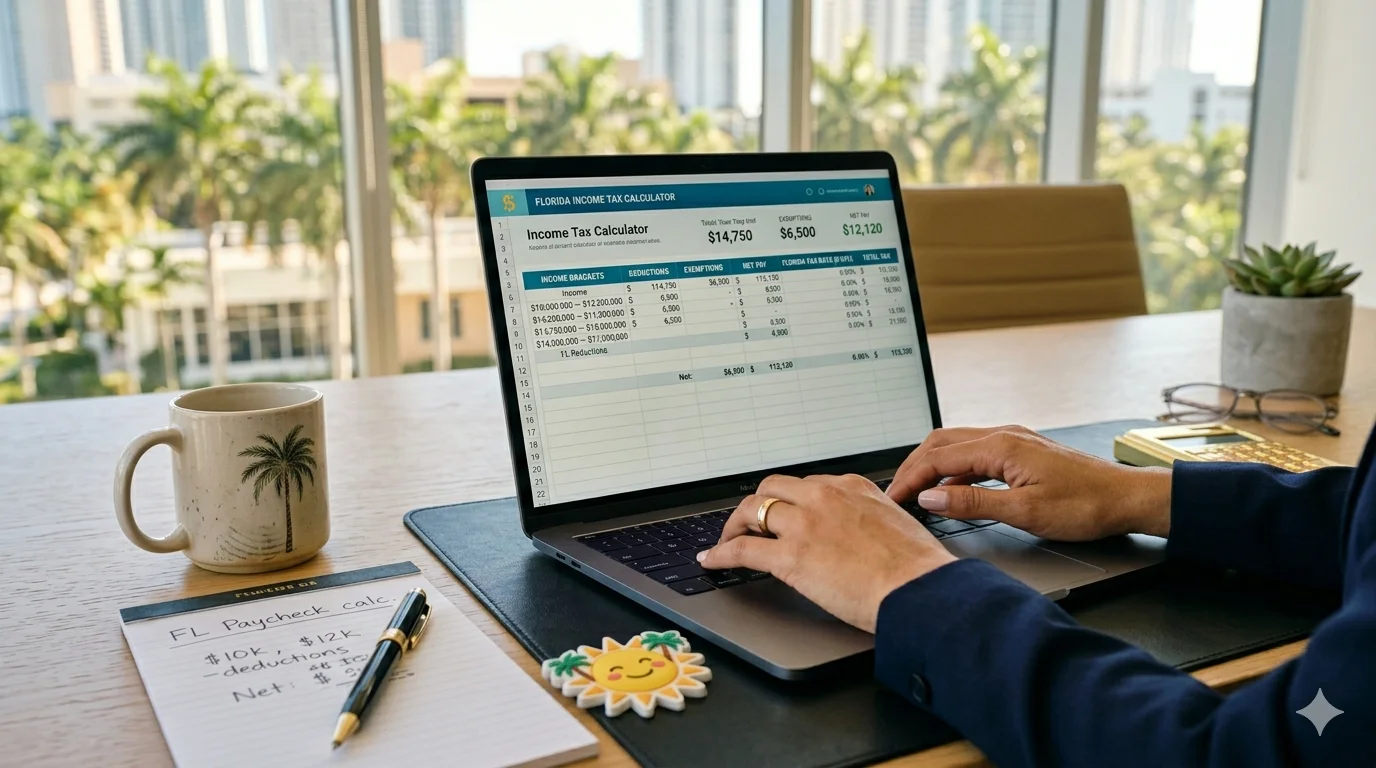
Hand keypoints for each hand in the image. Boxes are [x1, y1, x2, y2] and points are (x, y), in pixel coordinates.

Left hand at [698, 474, 956, 632]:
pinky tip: (713, 560)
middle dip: (757, 505)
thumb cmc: (918, 568)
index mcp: (852, 487)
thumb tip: (861, 534)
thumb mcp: (895, 524)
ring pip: (753, 510)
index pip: (807, 484)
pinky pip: (743, 549)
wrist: (919, 590)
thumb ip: (869, 519)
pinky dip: (722, 553)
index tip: (783, 511)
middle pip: (772, 488)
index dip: (789, 500)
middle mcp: (824, 497)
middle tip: (749, 522)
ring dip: (735, 525)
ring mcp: (804, 524)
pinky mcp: (790, 556)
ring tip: (727, 539)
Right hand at [886, 425, 1172, 540]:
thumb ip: (973, 503)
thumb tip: (931, 498)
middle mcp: (1004, 435)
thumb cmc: (1085, 506)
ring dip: (932, 465)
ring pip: (956, 444)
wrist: (1126, 498)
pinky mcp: (1021, 450)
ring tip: (916, 491)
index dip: (910, 479)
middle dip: (914, 467)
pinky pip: (975, 451)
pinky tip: (952, 489)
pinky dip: (953, 468)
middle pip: (941, 443)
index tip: (892, 499)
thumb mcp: (1024, 512)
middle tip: (896, 494)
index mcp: (1000, 447)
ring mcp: (1013, 439)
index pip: (938, 459)